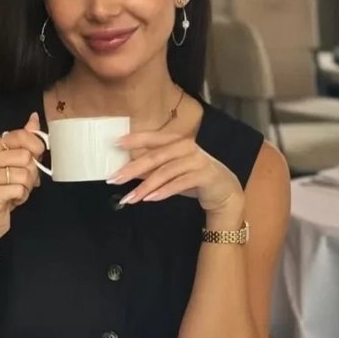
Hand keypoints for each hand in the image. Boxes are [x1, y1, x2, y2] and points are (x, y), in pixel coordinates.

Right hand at [0, 112, 43, 239]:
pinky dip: (21, 198)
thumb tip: (34, 117)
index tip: (35, 157)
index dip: (35, 146)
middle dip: (31, 173)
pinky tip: (11, 202)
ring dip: (26, 188)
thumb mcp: (13, 164)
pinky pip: (19, 190)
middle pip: (25, 156)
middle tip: (21, 183)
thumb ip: (24, 142)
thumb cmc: (1, 191)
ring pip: (24, 175)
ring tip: (15, 193)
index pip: (19, 135)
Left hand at [109, 130, 244, 218]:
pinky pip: (180, 183)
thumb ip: (153, 169)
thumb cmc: (193, 178)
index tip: (115, 143)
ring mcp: (197, 160)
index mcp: (178, 141)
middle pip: (156, 156)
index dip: (135, 139)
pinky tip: (150, 199)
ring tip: (129, 198)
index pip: (153, 138)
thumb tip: (126, 171)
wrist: (224, 191)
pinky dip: (164, 191)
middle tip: (114, 179)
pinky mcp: (205, 175)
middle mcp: (187, 147)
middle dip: (133, 168)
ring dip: (145, 186)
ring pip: (166, 171)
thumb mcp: (171, 172)